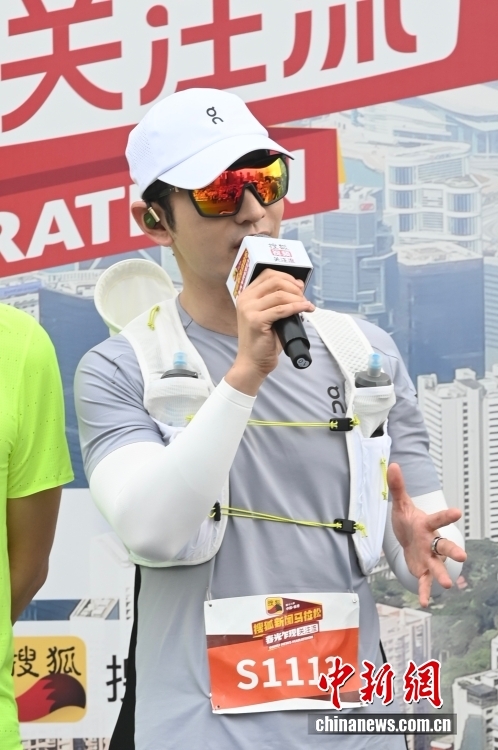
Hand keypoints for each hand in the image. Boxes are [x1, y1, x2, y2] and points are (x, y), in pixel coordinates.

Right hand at [225, 269, 313, 394]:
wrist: (252, 362)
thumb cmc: (262, 341)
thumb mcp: (268, 315)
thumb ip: (277, 301)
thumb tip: (297, 288)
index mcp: (246, 295)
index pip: (268, 274)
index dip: (286, 276)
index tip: (298, 286)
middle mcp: (245, 300)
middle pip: (274, 281)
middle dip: (294, 286)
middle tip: (303, 296)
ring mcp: (249, 310)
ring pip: (280, 295)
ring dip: (297, 298)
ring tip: (306, 305)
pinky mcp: (256, 321)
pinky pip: (282, 309)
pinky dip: (297, 307)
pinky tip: (305, 309)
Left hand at [388, 463, 466, 606]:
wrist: (407, 538)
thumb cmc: (407, 520)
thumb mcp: (400, 503)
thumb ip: (397, 486)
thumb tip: (393, 465)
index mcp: (426, 525)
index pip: (437, 519)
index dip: (446, 515)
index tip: (458, 512)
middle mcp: (431, 542)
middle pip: (444, 545)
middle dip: (453, 551)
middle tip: (463, 557)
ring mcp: (428, 557)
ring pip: (438, 566)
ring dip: (442, 574)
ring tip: (448, 585)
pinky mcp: (422, 569)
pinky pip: (424, 581)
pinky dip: (424, 591)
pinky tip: (424, 603)